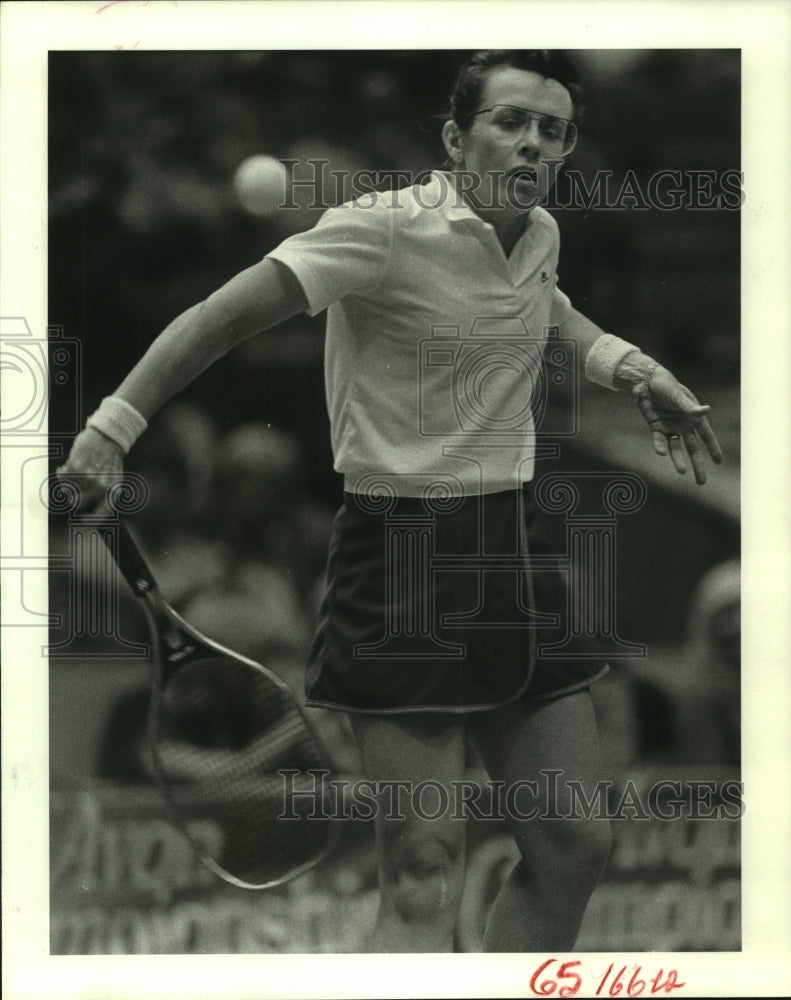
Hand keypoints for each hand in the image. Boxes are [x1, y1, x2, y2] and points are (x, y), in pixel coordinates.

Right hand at [56, 426, 125, 513]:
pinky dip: (62, 472)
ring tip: (72, 473)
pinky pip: (62, 477)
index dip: (89, 521)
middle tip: (71, 488)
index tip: (82, 519)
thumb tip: (87, 510)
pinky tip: (66, 466)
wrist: (110, 437)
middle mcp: (101, 488)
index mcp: (113, 492)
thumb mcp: (114, 479)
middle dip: (71, 496)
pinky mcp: (78, 468)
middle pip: (76, 503)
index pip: (100, 516)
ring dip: (66, 482)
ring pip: (67, 490)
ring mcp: (89, 478)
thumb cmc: (110, 459)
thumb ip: (104, 494)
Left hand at [633, 367, 722, 484]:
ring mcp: (670, 428)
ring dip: (679, 460)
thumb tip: (706, 411)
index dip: (713, 448)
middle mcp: (683, 425)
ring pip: (676, 448)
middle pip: (693, 448)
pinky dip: (659, 446)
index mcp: (693, 417)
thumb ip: (690, 407)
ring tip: (682, 472)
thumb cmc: (667, 385)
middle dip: (698, 464)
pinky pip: (659, 440)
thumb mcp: (679, 395)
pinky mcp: (656, 428)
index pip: (706, 435)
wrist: (646, 381)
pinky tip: (661, 453)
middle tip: (702, 481)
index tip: (719, 462)